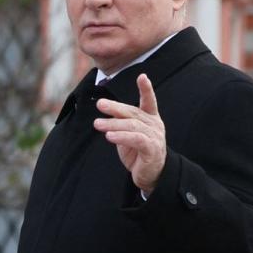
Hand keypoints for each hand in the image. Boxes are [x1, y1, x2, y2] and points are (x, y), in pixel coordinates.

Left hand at [94, 73, 165, 195]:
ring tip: (97, 124)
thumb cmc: (138, 152)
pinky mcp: (152, 150)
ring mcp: (155, 137)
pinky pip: (136, 139)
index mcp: (151, 119)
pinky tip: (109, 136)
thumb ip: (121, 123)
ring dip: (113, 124)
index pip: (149, 101)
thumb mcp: (128, 135)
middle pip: (133, 113)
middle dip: (115, 107)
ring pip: (132, 126)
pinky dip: (122, 136)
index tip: (142, 76)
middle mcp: (155, 125)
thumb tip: (105, 113)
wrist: (150, 175)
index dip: (146, 89)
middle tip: (100, 104)